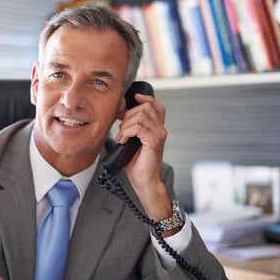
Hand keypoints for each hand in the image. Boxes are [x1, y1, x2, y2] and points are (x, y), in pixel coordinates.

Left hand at [116, 93, 172, 221]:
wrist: (144, 181)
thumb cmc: (137, 164)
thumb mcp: (132, 141)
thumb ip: (130, 127)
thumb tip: (119, 114)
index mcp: (156, 128)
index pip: (156, 105)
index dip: (145, 98)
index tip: (133, 99)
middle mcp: (160, 129)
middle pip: (145, 107)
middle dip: (128, 114)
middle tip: (121, 128)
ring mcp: (159, 135)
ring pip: (141, 115)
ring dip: (126, 124)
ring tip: (122, 136)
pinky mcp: (154, 142)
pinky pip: (138, 127)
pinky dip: (127, 132)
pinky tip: (124, 140)